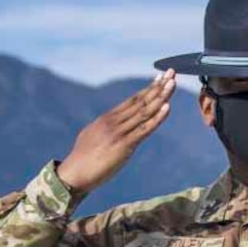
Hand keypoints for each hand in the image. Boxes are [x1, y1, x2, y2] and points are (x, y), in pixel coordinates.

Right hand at [57, 69, 175, 194]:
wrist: (74, 174)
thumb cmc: (84, 159)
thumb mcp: (95, 136)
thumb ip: (108, 128)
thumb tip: (115, 124)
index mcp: (108, 118)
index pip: (133, 100)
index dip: (149, 88)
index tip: (162, 77)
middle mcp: (114, 121)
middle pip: (141, 101)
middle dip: (158, 87)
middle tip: (172, 72)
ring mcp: (119, 132)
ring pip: (144, 111)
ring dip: (161, 97)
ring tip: (173, 84)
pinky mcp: (124, 145)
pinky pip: (144, 129)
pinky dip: (157, 118)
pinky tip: (167, 107)